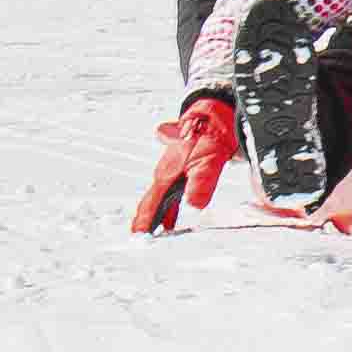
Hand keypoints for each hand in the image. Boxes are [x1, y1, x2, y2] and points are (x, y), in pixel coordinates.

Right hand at [130, 94, 237, 233]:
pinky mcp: (182, 169)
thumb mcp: (210, 159)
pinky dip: (167, 209)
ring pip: (160, 199)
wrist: (214, 112)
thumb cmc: (211, 133)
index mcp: (168, 172)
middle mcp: (166, 172)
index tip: (137, 236)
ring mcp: (172, 170)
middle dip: (144, 220)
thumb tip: (193, 205)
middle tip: (138, 239)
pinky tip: (169, 220)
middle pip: (152, 201)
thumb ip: (202, 182)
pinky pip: (170, 194)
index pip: (152, 202)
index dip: (144, 220)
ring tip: (152, 235)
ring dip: (155, 216)